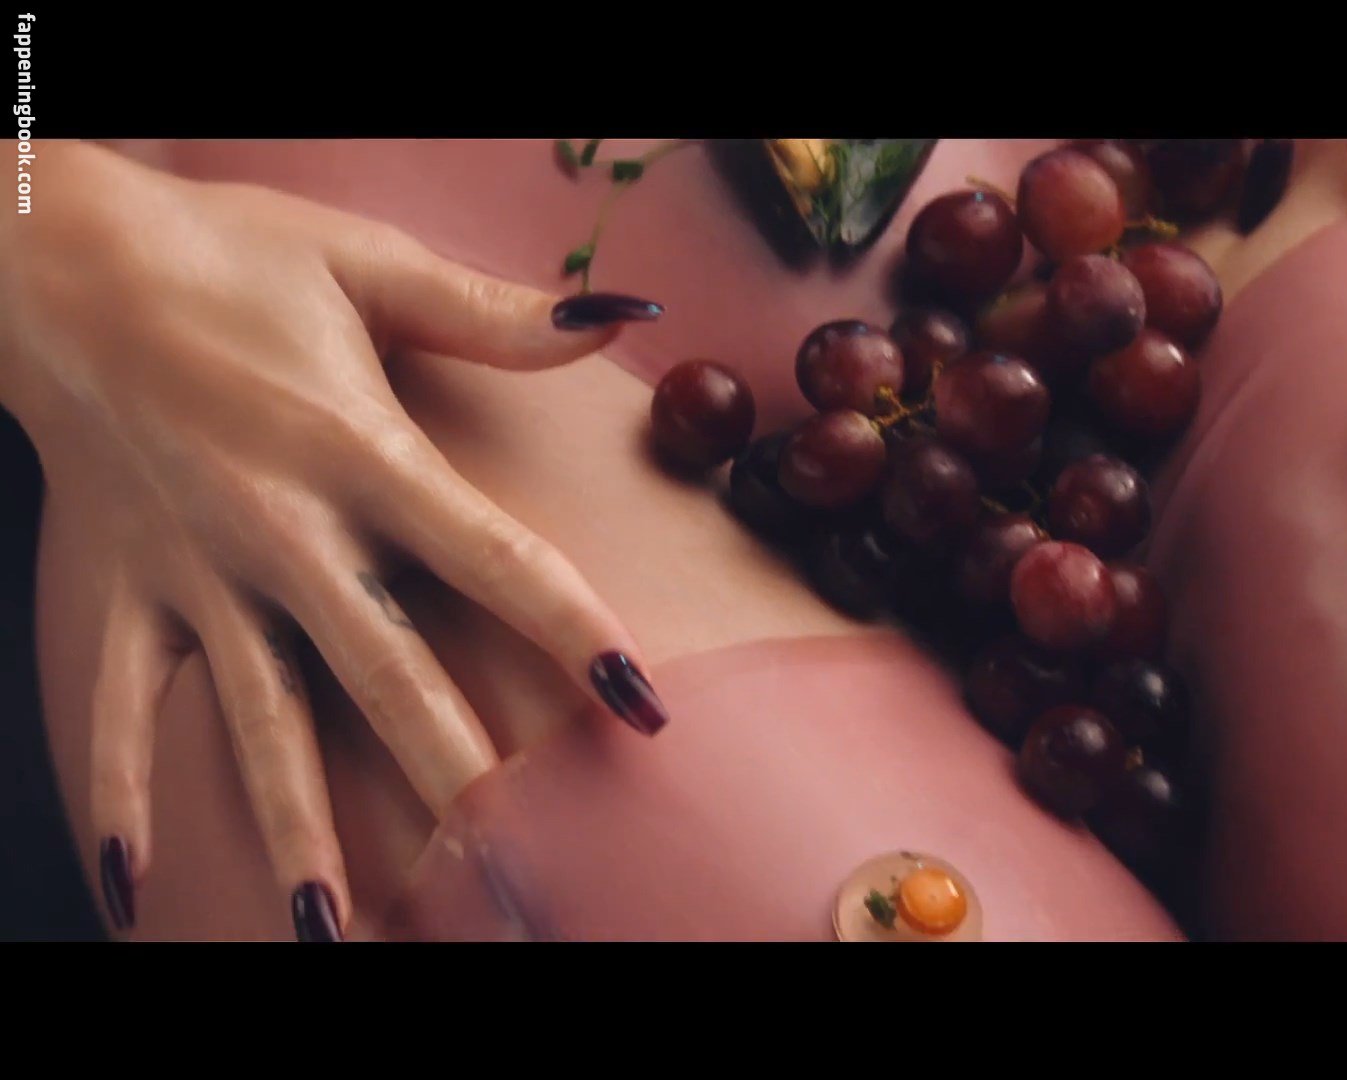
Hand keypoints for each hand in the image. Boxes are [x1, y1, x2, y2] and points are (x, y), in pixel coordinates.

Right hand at [0, 142, 669, 939]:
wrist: (54, 256)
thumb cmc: (231, 254)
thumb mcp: (371, 265)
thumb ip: (499, 312)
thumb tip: (622, 312)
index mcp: (362, 451)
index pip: (496, 561)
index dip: (577, 632)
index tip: (644, 709)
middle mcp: (283, 529)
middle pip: (386, 673)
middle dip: (452, 777)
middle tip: (512, 872)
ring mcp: (195, 569)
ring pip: (256, 718)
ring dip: (293, 826)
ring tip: (332, 925)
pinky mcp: (118, 586)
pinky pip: (118, 704)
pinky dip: (117, 792)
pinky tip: (133, 889)